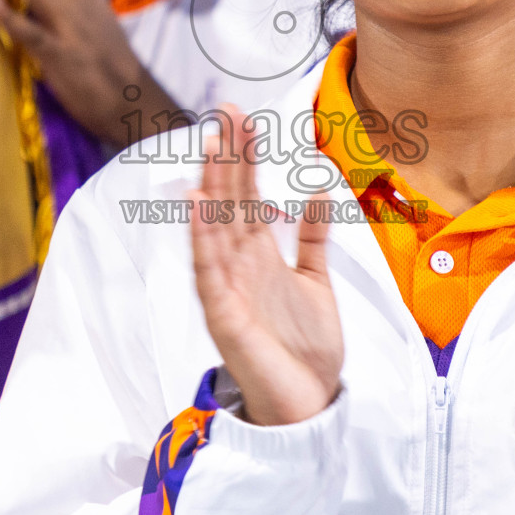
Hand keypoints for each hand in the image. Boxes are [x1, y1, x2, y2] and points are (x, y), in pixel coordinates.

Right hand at [188, 105, 343, 426]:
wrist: (308, 404)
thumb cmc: (306, 348)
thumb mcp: (315, 279)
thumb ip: (313, 236)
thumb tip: (316, 189)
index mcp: (258, 255)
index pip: (246, 194)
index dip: (245, 156)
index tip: (245, 117)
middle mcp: (238, 265)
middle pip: (228, 200)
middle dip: (228, 156)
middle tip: (227, 110)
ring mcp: (227, 287)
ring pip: (215, 225)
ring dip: (212, 183)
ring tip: (212, 143)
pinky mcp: (223, 314)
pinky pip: (209, 270)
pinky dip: (202, 236)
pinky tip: (198, 204)